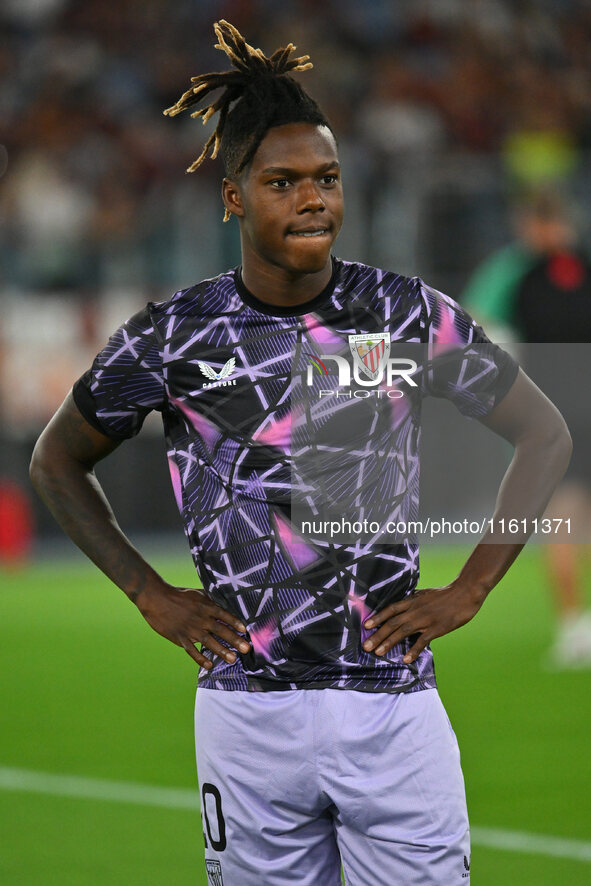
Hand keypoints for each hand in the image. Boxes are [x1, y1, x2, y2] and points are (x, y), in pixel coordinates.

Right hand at [136, 583, 249, 668]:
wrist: (156, 599)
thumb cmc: (177, 594)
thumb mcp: (197, 593)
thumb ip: (210, 599)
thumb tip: (223, 602)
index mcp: (205, 606)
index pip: (224, 615)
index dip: (235, 623)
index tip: (245, 630)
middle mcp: (200, 618)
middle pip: (220, 630)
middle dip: (235, 640)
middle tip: (247, 649)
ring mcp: (190, 629)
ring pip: (209, 642)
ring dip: (222, 651)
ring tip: (232, 659)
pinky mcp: (180, 638)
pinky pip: (192, 650)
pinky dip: (200, 658)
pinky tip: (209, 665)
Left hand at [363, 581, 484, 664]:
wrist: (464, 593)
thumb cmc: (445, 594)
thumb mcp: (425, 594)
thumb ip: (413, 601)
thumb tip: (402, 605)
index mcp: (412, 601)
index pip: (390, 609)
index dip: (377, 617)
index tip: (366, 626)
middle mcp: (415, 610)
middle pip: (392, 623)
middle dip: (378, 635)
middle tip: (366, 646)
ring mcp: (425, 619)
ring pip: (403, 631)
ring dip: (389, 642)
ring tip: (378, 653)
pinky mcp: (436, 628)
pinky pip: (422, 641)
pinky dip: (413, 650)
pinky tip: (406, 659)